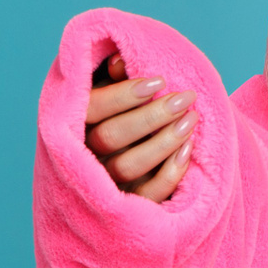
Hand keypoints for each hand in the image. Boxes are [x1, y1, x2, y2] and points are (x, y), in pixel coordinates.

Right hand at [84, 53, 196, 200]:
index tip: (159, 81)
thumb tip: (119, 61)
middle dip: (151, 117)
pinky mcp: (126, 206)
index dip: (123, 95)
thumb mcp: (114, 89)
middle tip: (184, 98)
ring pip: (127, 167)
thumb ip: (114, 75)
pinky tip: (189, 150)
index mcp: (75, 121)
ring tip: (191, 120)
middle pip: (110, 137)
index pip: (92, 108)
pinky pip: (146, 196)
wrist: (132, 154)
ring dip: (163, 142)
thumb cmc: (123, 111)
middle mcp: (83, 155)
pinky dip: (169, 174)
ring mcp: (103, 183)